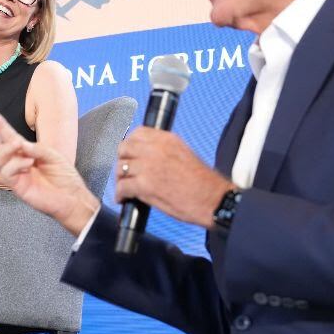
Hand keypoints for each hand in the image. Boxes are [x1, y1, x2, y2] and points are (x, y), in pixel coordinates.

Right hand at [0, 113, 98, 234]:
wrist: (72, 196)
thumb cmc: (64, 176)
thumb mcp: (53, 155)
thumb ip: (36, 148)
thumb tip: (19, 142)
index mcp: (26, 153)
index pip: (10, 138)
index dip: (1, 127)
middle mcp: (18, 163)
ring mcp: (16, 175)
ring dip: (5, 149)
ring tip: (18, 144)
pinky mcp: (18, 187)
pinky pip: (8, 173)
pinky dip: (16, 164)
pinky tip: (28, 162)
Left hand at [115, 128, 234, 228]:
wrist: (213, 200)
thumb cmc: (203, 183)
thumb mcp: (184, 154)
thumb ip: (165, 151)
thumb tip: (147, 156)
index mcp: (167, 139)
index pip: (138, 133)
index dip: (129, 144)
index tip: (128, 154)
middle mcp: (156, 149)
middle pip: (124, 148)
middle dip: (122, 160)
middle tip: (124, 172)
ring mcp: (149, 167)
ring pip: (120, 167)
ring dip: (120, 179)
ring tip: (124, 187)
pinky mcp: (145, 185)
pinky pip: (122, 187)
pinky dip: (120, 195)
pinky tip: (124, 199)